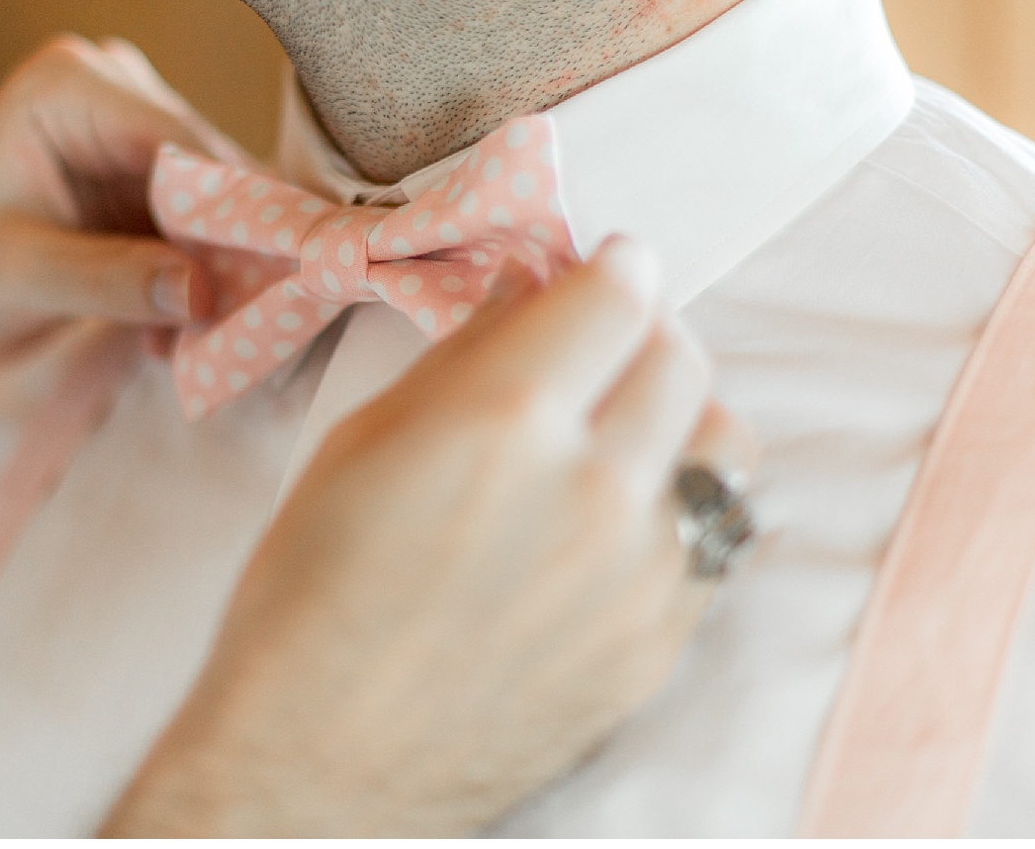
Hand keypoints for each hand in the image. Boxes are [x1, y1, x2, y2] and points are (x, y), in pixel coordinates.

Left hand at [0, 36, 245, 433]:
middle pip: (210, 172)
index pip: (180, 143)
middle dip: (234, 248)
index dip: (235, 208)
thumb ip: (114, 279)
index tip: (284, 270)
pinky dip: (199, 286)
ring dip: (221, 276)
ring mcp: (128, 143)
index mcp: (72, 85)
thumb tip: (208, 293)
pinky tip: (183, 339)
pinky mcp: (137, 190)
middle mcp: (111, 96)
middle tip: (267, 322)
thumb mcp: (20, 277)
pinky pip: (195, 236)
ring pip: (214, 209)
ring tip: (222, 343)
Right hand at [101, 236, 756, 835]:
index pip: (619, 298)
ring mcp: (642, 574)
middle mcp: (596, 488)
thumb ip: (463, 357)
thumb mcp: (362, 445)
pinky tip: (622, 517)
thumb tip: (527, 289)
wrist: (321, 766)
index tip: (606, 269)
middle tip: (605, 341)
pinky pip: (714, 539)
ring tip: (629, 428)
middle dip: (646, 330)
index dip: (615, 269)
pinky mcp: (660, 643)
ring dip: (683, 412)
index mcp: (507, 420)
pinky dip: (681, 505)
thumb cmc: (310, 598)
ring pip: (724, 445)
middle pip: (682, 358)